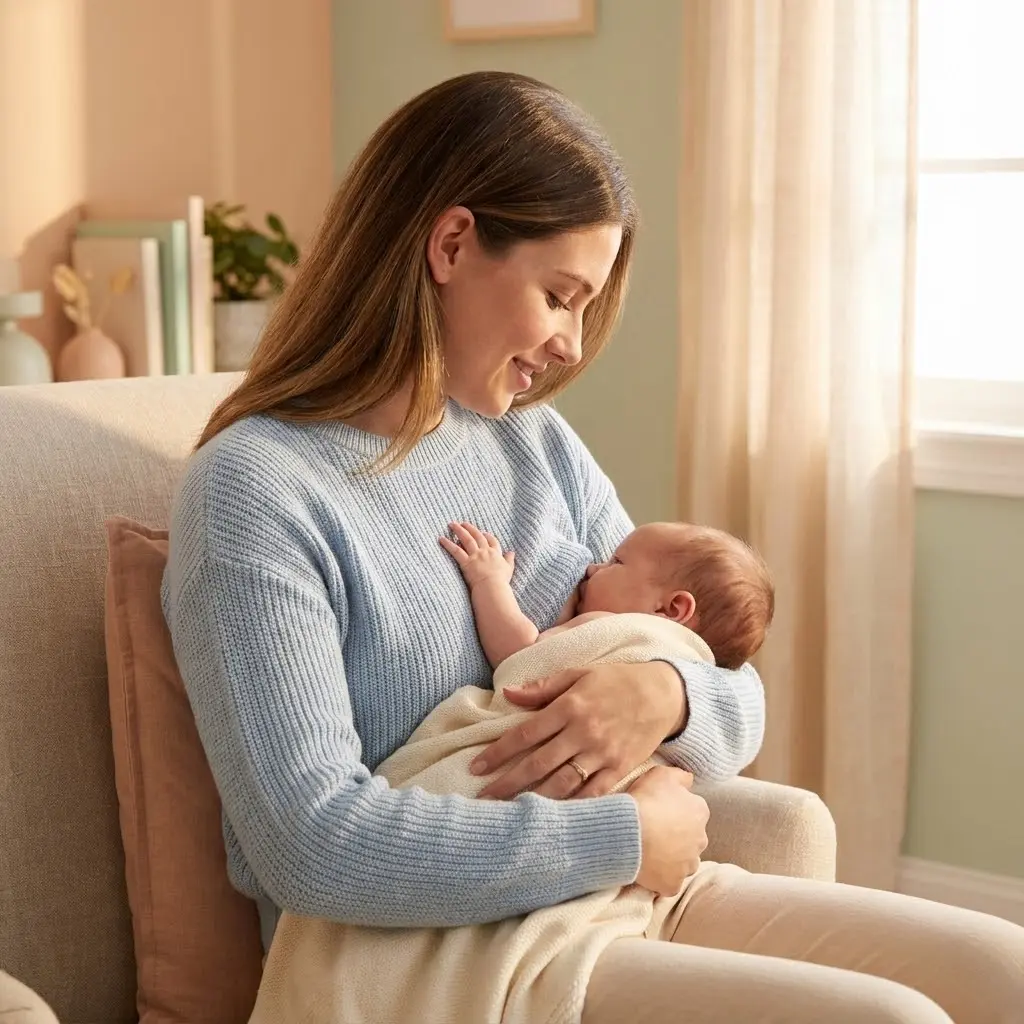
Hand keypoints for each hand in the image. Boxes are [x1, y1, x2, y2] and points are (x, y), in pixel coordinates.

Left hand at [439, 522, 513, 588]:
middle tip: (463, 523)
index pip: (491, 541)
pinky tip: (441, 539)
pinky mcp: (466, 562)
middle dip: (470, 528)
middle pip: (477, 536)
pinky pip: (456, 550)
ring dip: (459, 530)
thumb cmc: (501, 581)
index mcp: (495, 553)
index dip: (487, 536)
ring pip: (466, 539)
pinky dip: (448, 544)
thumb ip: (509, 559)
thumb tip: (512, 552)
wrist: (493, 587)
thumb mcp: (509, 568)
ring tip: (452, 524)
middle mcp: (485, 551)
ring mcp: (475, 556)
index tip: (483, 532)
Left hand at [473, 661, 685, 799]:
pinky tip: (555, 820)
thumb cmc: (616, 681)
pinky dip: (573, 808)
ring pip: (562, 783)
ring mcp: (602, 753)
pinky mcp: (621, 769)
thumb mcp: (579, 674)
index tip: (476, 768)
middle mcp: (583, 731)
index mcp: (569, 706)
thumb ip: (542, 687)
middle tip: (483, 800)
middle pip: (538, 763)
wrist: (664, 693)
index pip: (525, 733)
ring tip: (512, 815)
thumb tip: (507, 694)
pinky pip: (593, 794)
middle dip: (507, 783)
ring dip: (534, 800)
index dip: (497, 752)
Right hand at [629, 766, 708, 894]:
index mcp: (699, 811)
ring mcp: (687, 864)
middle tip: (654, 829)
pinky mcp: (673, 884)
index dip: (675, 809)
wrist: (628, 832)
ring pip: (685, 861)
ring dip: (673, 857)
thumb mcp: (662, 774)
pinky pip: (670, 882)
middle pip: (691, 837)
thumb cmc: (646, 800)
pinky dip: (662, 877)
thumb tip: (689, 780)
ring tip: (652, 850)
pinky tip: (648, 868)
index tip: (659, 809)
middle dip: (678, 835)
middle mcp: (700, 839)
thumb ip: (681, 776)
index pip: (694, 809)